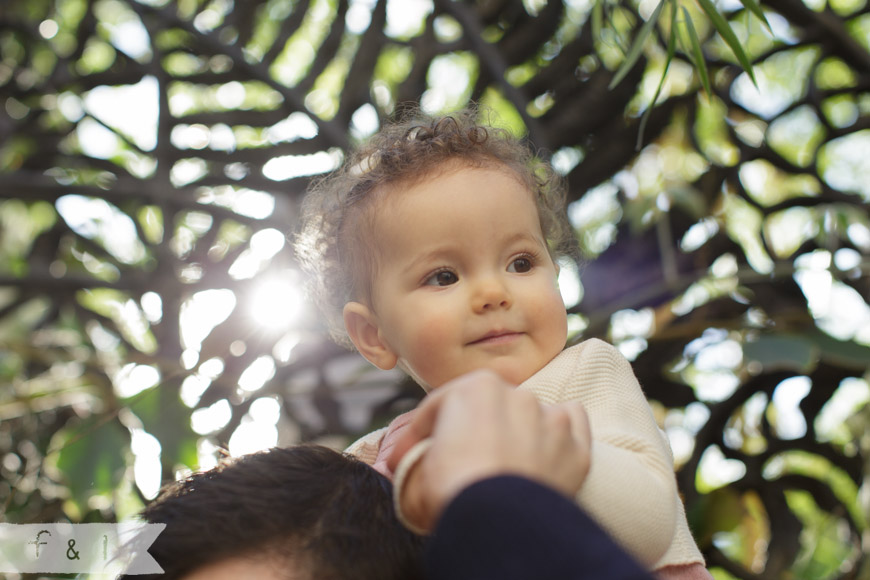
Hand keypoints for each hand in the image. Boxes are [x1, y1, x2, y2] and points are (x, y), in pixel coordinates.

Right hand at [387, 369, 591, 530]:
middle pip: (487, 410)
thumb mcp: (417, 469)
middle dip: (471, 432)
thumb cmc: (454, 492)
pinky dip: (557, 435)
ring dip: (514, 434)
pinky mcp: (575, 447)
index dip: (419, 434)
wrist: (500, 527)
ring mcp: (550, 419)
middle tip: (455, 463)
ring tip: (500, 465)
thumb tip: (409, 460)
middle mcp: (517, 395)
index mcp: (475, 387)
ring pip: (529, 416)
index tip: (408, 457)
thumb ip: (415, 455)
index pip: (440, 406)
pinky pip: (570, 425)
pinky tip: (543, 452)